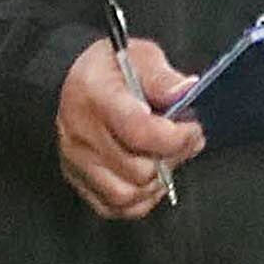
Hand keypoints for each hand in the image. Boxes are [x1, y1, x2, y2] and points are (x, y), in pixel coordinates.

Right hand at [56, 32, 202, 220]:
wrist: (71, 82)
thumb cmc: (109, 70)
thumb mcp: (138, 56)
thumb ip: (162, 76)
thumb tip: (185, 92)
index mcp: (95, 97)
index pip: (139, 132)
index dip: (176, 137)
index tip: (192, 127)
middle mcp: (80, 134)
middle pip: (138, 170)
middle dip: (171, 158)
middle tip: (183, 141)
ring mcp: (76, 162)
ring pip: (126, 195)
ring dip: (156, 183)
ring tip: (166, 160)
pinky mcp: (77, 179)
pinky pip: (114, 207)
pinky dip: (139, 200)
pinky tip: (150, 179)